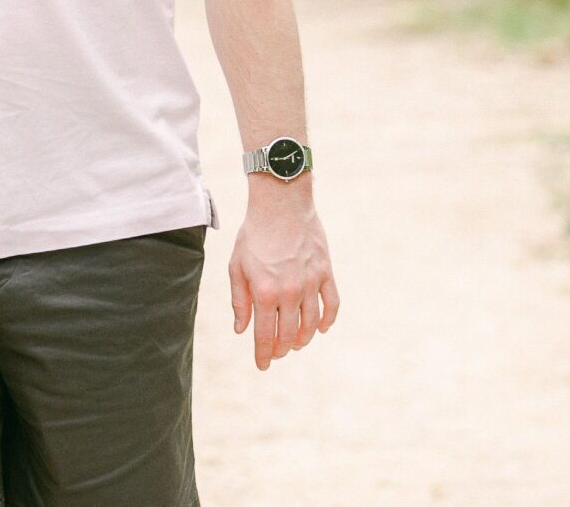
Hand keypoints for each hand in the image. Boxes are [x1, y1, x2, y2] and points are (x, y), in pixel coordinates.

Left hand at [230, 183, 336, 369]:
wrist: (281, 205)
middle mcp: (290, 292)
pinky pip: (332, 305)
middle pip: (289, 333)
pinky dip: (328, 321)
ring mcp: (311, 284)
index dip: (263, 354)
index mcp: (264, 292)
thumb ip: (239, 300)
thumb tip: (241, 330)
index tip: (262, 365)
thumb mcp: (237, 267)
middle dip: (281, 349)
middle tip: (276, 353)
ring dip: (303, 338)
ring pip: (311, 324)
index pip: (265, 334)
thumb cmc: (254, 235)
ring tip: (295, 344)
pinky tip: (322, 329)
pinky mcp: (326, 274)